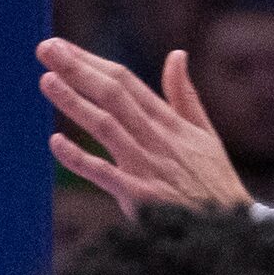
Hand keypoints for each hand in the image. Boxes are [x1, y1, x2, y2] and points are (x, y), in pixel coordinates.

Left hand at [39, 39, 249, 215]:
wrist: (227, 227)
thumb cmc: (213, 180)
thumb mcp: (204, 133)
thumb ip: (185, 95)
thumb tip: (176, 54)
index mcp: (170, 122)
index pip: (126, 82)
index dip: (94, 62)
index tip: (64, 47)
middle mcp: (156, 137)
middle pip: (113, 95)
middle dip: (78, 69)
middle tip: (46, 48)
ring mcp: (147, 165)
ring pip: (106, 126)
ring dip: (74, 102)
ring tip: (46, 79)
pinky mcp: (140, 195)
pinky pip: (105, 173)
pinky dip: (80, 158)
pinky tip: (55, 142)